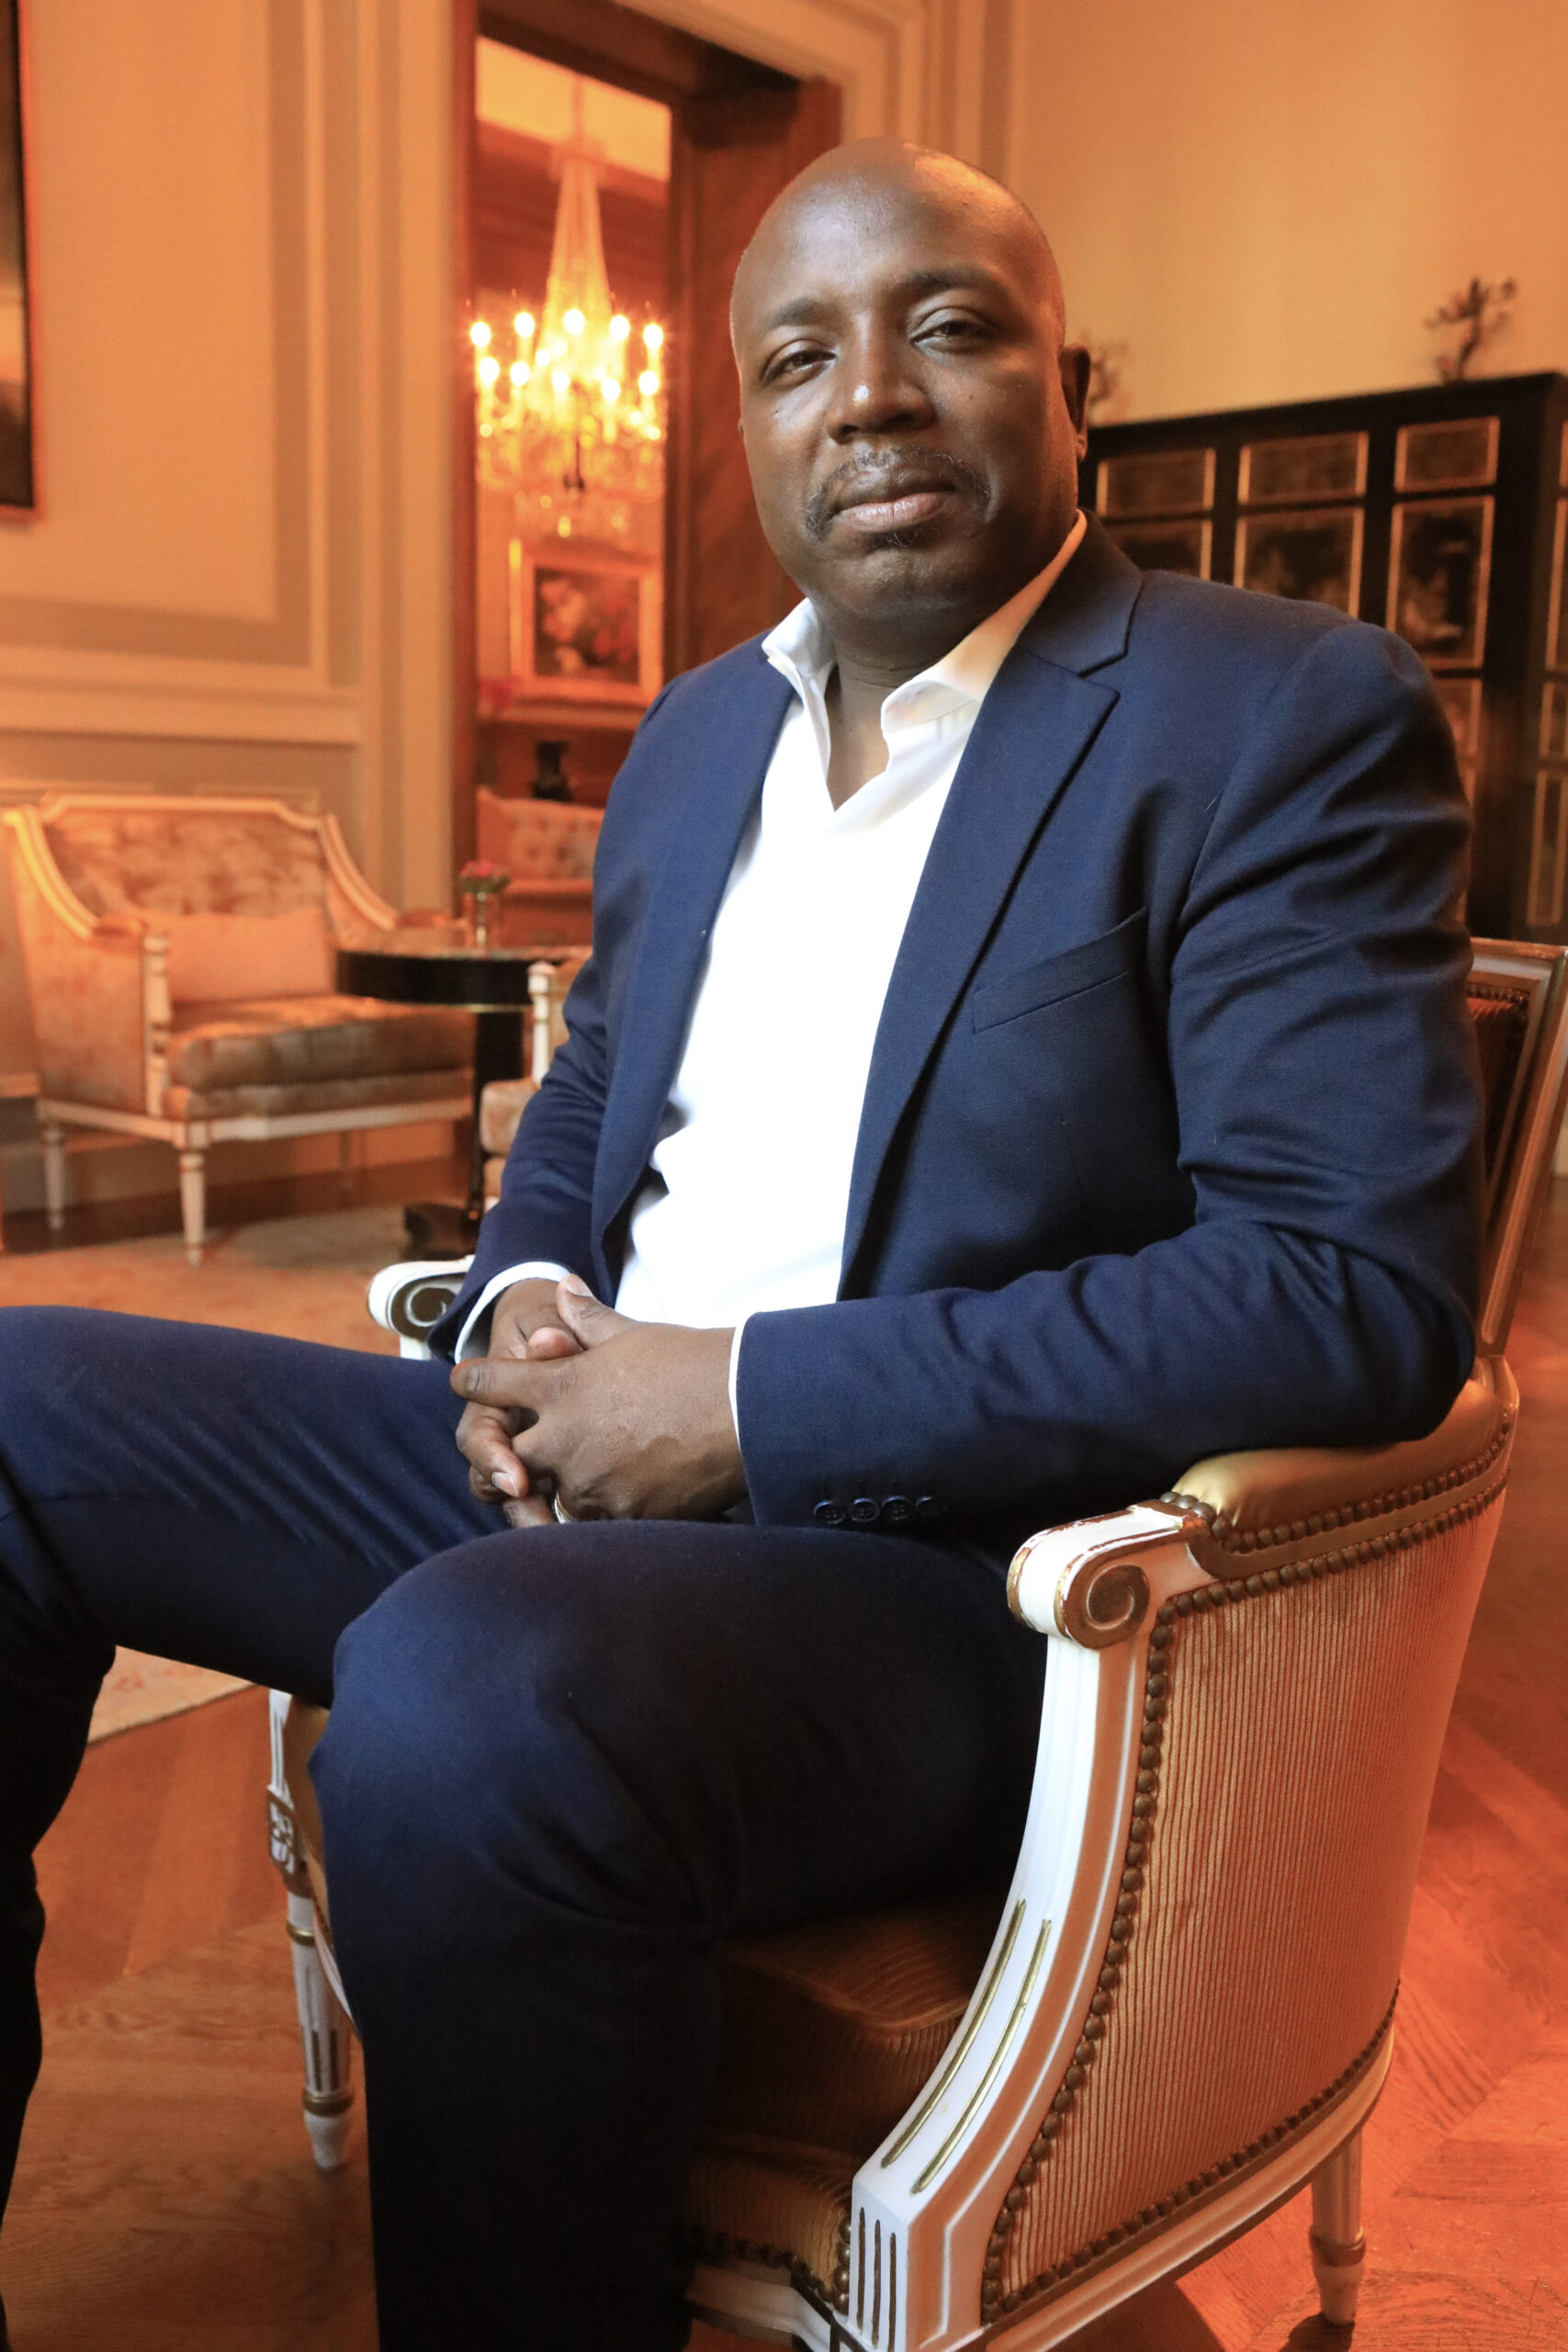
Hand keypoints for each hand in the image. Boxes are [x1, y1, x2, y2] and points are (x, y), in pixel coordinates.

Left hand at [451, 1276, 745, 1523]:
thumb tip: (565, 1289)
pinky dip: (608, 1511)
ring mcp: (593, 1482)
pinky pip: (598, 1522)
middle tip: (537, 1448)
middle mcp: (566, 1439)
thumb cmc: (692, 1362)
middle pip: (511, 1456)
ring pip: (556, 1494)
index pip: (492, 1384)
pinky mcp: (625, 1515)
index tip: (463, 1382)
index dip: (473, 1382)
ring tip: (600, 1472)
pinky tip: (630, 1495)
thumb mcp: (633, 1334)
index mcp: (561, 1387)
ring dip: (569, 1484)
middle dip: (520, 1452)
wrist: (747, 1406)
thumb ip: (588, 1319)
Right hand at [456, 1276, 581, 1522]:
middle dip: (520, 1509)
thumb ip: (552, 1332)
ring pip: (525, 1501)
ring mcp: (530, 1457)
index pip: (478, 1441)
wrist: (557, 1328)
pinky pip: (560, 1500)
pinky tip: (602, 1530)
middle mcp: (504, 1438)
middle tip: (545, 1527)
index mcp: (491, 1405)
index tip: (517, 1480)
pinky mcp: (559, 1470)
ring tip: (569, 1542)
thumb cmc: (548, 1323)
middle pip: (496, 1486)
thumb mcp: (545, 1320)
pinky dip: (576, 1514)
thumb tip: (549, 1340)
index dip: (493, 1461)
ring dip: (544, 1521)